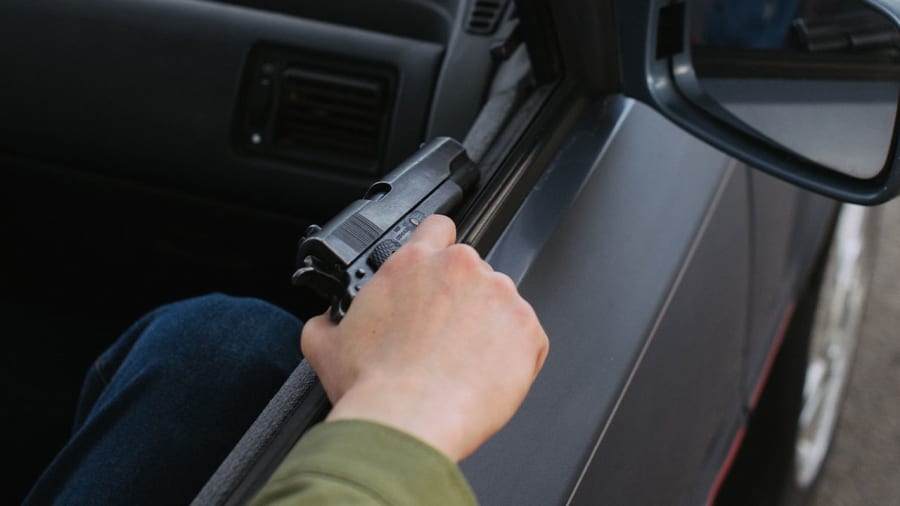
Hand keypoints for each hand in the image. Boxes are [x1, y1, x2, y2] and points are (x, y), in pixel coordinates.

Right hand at [300, 215, 548, 461]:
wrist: (409, 422)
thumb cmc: (373, 387)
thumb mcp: (326, 346)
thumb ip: (327, 320)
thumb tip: (326, 321)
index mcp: (413, 264)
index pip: (437, 227)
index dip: (439, 246)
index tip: (439, 269)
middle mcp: (459, 269)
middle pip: (471, 273)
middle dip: (462, 301)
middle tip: (444, 339)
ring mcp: (499, 295)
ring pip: (500, 305)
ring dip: (487, 328)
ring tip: (462, 365)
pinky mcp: (527, 328)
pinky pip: (526, 338)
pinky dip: (511, 357)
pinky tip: (483, 377)